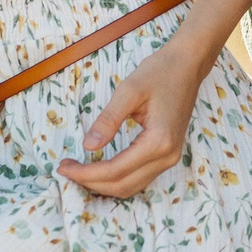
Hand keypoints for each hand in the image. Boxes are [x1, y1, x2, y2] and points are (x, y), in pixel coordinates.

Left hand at [58, 38, 209, 198]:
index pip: (116, 170)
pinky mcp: (167, 154)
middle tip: (65, 169)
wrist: (188, 65)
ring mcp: (170, 158)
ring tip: (78, 171)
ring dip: (103, 184)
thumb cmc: (160, 72)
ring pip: (131, 186)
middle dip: (90, 182)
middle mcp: (167, 156)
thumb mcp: (129, 90)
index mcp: (159, 142)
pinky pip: (139, 178)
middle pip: (123, 185)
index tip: (63, 166)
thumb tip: (88, 146)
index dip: (86, 173)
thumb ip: (108, 120)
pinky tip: (99, 169)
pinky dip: (117, 179)